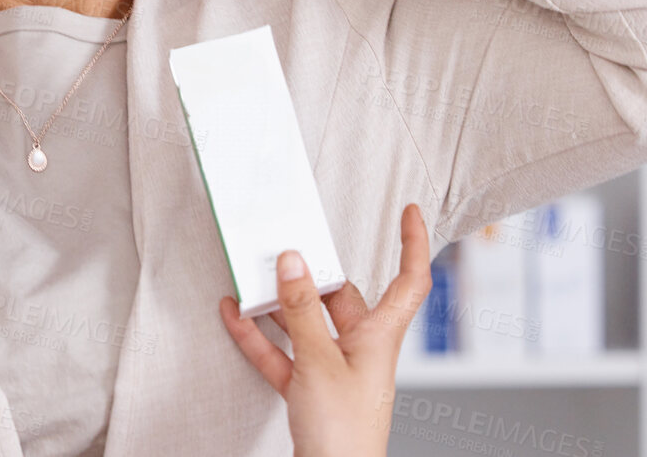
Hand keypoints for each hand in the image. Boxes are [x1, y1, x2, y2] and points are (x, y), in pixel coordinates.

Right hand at [220, 204, 431, 456]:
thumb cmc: (345, 435)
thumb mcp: (319, 361)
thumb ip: (301, 311)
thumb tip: (293, 263)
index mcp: (379, 337)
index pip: (410, 281)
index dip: (412, 245)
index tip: (409, 213)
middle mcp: (361, 350)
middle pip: (342, 299)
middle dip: (313, 276)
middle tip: (287, 249)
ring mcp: (334, 371)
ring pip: (307, 325)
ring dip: (278, 306)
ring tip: (250, 279)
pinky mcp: (309, 392)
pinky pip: (282, 354)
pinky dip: (259, 337)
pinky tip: (234, 317)